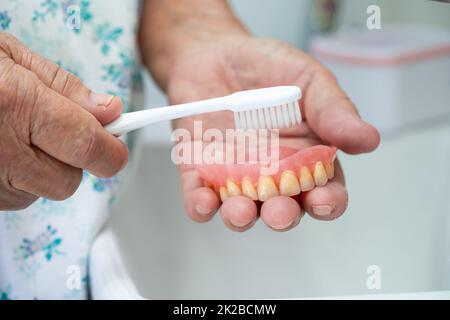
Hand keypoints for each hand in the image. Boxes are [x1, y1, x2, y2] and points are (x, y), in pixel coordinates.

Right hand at [0, 32, 127, 209]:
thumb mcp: (11, 58)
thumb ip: (66, 89)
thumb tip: (110, 112)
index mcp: (15, 106)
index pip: (88, 147)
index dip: (112, 151)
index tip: (117, 147)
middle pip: (68, 180)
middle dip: (75, 159)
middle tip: (59, 132)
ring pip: (41, 192)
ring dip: (44, 170)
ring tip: (18, 135)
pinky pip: (13, 198)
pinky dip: (18, 179)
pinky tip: (1, 150)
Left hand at [168, 36, 379, 231]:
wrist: (217, 53)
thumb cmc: (267, 67)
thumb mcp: (308, 80)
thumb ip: (334, 111)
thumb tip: (369, 139)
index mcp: (307, 157)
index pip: (324, 190)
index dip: (327, 202)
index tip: (323, 200)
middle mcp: (272, 174)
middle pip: (283, 208)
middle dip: (282, 216)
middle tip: (279, 211)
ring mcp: (235, 175)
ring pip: (242, 210)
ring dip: (241, 216)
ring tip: (239, 210)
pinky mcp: (201, 170)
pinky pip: (200, 195)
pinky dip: (200, 204)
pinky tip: (202, 201)